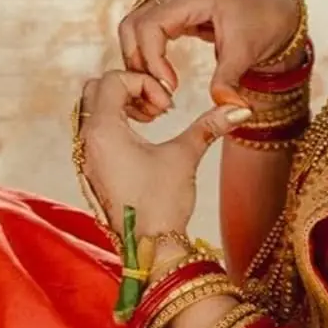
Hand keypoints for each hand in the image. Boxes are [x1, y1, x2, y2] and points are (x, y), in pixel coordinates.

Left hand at [77, 71, 252, 234]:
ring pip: (92, 109)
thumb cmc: (162, 203)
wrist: (149, 248)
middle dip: (128, 89)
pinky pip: (92, 131)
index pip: (113, 80)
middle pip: (96, 89)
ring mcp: (84, 156)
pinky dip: (114, 124)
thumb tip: (242, 107)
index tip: (168, 107)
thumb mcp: (185, 156)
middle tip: (157, 109)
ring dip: (120, 106)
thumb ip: (209, 125)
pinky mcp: (90, 169)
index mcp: (103, 130)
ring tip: (150, 121)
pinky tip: (140, 140)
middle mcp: (86, 140)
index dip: (144, 84)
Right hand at [119, 0, 303, 109]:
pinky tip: (161, 75)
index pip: (150, 26)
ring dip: (138, 57)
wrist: (277, 9)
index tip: (169, 87)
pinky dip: (147, 51)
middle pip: (133, 24)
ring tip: (156, 86)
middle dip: (138, 60)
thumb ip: (228, 80)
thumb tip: (223, 106)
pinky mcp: (173, 9)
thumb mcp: (245, 53)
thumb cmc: (264, 21)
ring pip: (135, 25)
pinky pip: (147, 28)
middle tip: (155, 91)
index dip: (152, 59)